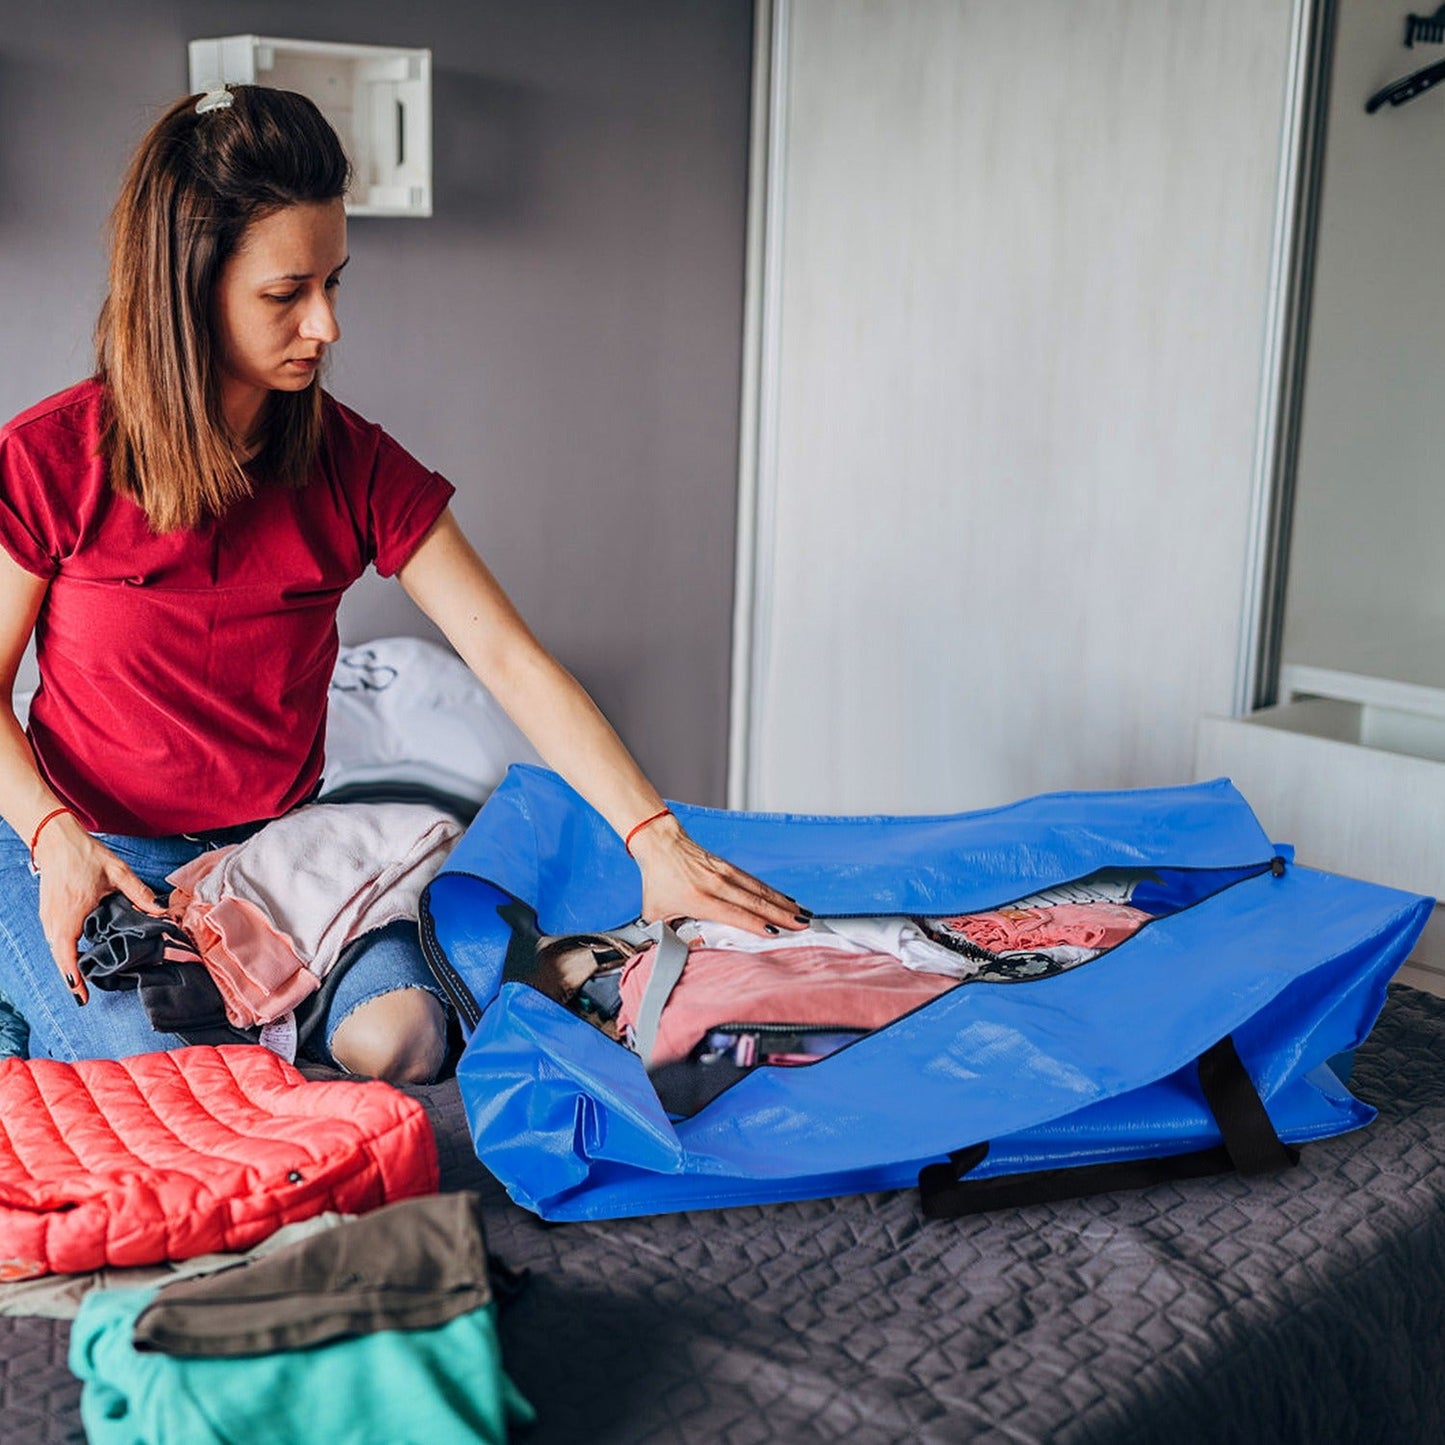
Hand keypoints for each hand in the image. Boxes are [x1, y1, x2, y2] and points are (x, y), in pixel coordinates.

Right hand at [32, 813, 161, 1005]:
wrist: (56, 839)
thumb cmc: (85, 855)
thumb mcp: (118, 872)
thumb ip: (140, 894)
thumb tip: (162, 912)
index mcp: (72, 913)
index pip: (67, 955)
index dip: (74, 978)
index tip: (82, 996)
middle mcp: (55, 920)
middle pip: (61, 957)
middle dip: (75, 975)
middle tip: (91, 989)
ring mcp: (47, 917)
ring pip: (57, 949)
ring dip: (69, 962)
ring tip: (88, 975)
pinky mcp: (47, 913)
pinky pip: (55, 938)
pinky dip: (65, 949)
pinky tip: (81, 951)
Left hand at [629, 813, 809, 936]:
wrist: (660, 843)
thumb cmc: (657, 881)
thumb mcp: (655, 914)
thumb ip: (667, 936)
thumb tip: (682, 954)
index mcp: (698, 899)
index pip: (733, 914)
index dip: (756, 924)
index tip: (776, 933)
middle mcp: (715, 884)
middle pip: (754, 902)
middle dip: (781, 915)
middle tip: (803, 927)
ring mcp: (724, 873)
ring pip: (760, 891)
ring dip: (783, 904)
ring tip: (804, 915)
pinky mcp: (729, 867)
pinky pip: (755, 882)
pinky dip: (773, 892)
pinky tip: (788, 900)